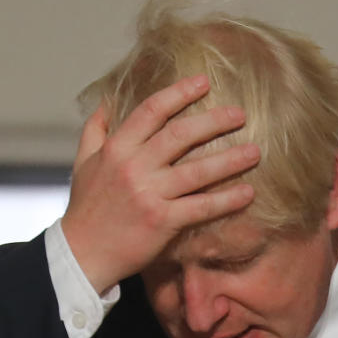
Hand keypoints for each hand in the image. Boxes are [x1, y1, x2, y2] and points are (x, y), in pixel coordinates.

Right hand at [61, 75, 259, 292]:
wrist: (82, 254)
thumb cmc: (86, 209)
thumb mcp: (83, 163)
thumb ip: (96, 130)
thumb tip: (108, 102)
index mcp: (117, 149)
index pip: (152, 111)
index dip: (179, 93)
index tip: (203, 83)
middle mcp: (134, 167)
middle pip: (181, 135)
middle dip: (214, 121)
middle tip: (240, 114)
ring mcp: (149, 194)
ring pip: (197, 170)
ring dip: (230, 159)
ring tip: (255, 151)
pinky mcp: (162, 221)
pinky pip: (202, 207)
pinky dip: (227, 200)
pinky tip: (248, 193)